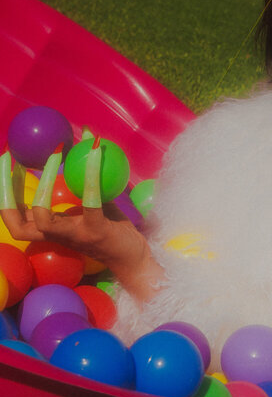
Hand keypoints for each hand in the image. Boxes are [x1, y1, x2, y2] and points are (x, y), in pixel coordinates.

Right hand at [0, 151, 162, 301]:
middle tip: (9, 157)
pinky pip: (90, 203)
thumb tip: (87, 136)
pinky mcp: (96, 232)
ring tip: (54, 152)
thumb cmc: (113, 228)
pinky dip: (90, 177)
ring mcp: (74, 236)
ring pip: (42, 216)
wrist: (135, 260)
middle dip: (5, 189)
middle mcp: (55, 235)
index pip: (14, 214)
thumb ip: (86, 175)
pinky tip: (95, 153)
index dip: (5, 190)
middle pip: (14, 221)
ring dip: (45, 182)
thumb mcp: (96, 199)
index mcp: (50, 229)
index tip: (8, 161)